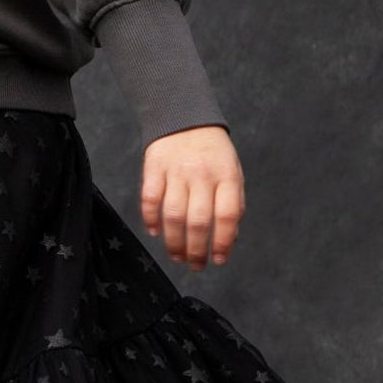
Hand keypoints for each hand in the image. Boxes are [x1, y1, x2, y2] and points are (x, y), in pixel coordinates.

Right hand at [140, 124, 244, 269]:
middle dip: (196, 250)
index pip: (227, 215)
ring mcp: (176, 171)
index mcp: (226, 176)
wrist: (184, 117)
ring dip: (174, 242)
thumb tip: (228, 241)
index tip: (219, 259)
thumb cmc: (213, 154)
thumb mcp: (232, 173)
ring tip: (177, 256)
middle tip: (195, 265)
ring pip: (172, 215)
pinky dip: (151, 219)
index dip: (224, 242)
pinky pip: (150, 199)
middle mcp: (201, 174)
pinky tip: (155, 232)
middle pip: (198, 221)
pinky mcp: (154, 167)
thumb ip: (232, 204)